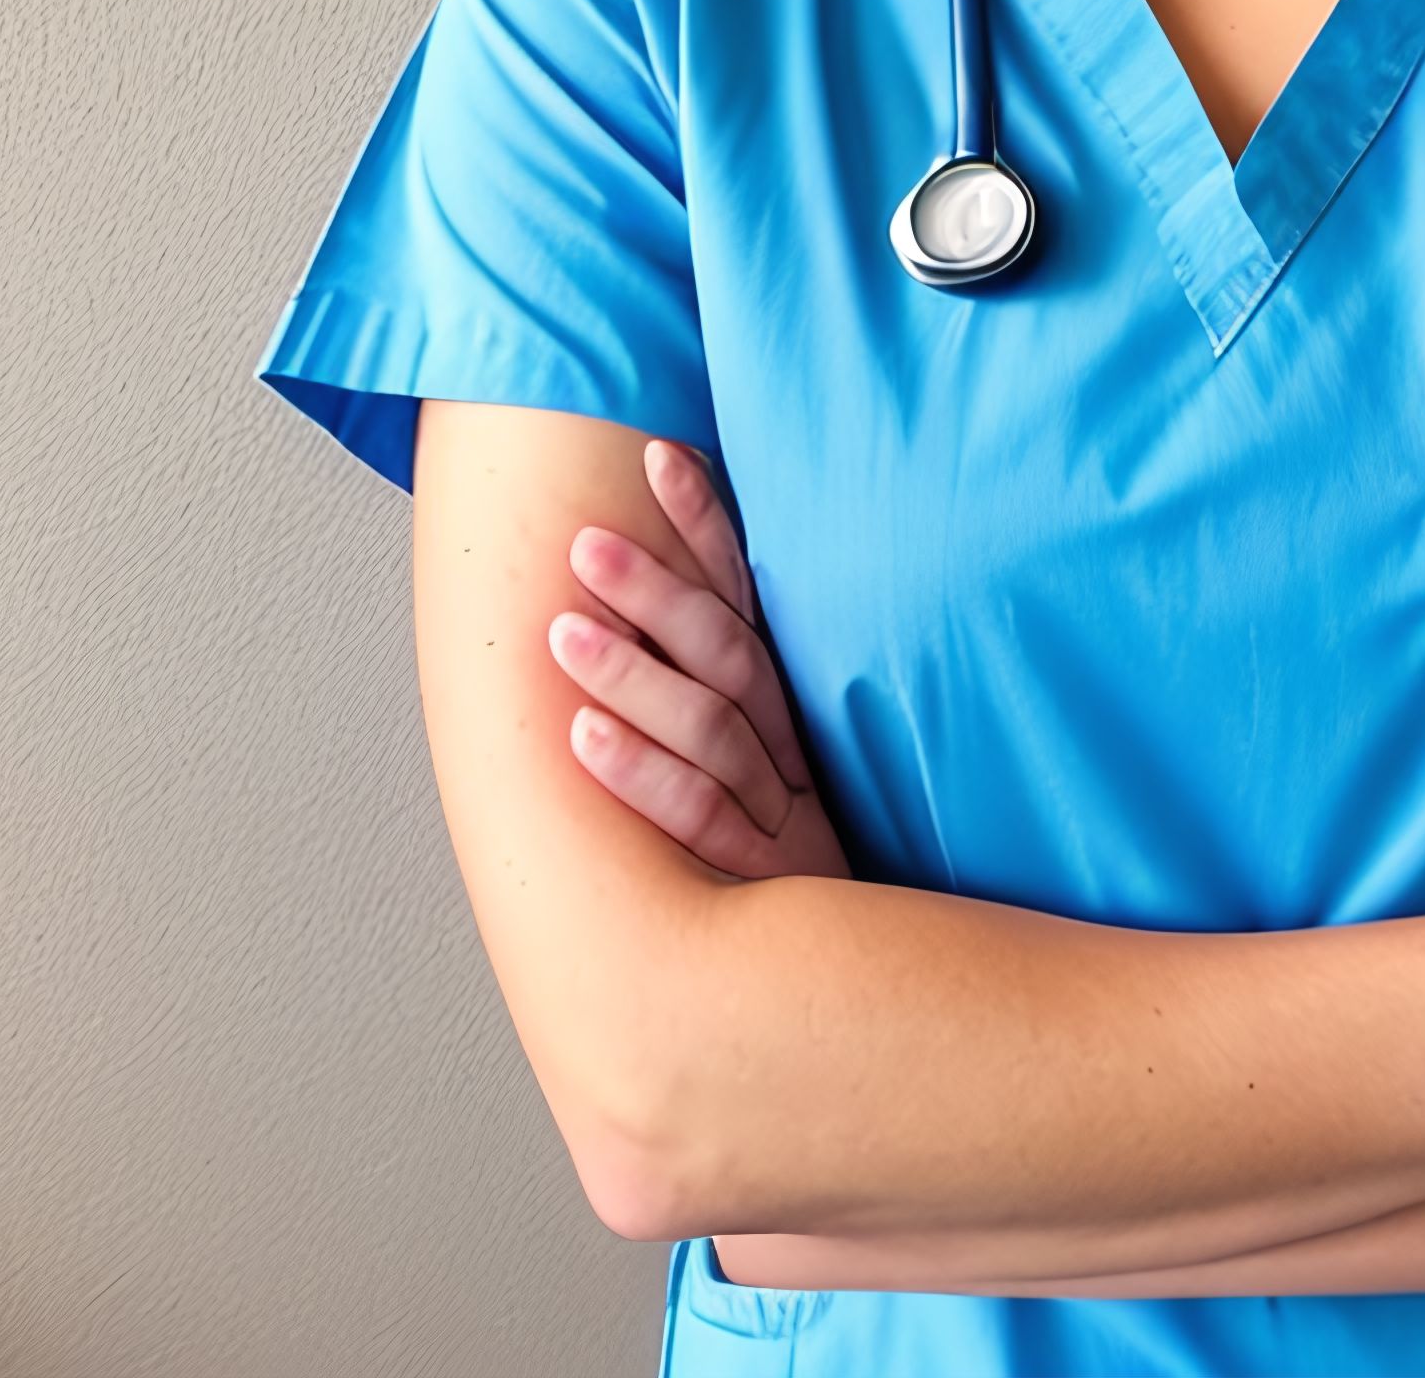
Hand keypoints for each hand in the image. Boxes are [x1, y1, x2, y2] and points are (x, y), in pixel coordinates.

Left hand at [546, 437, 848, 880]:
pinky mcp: (764, 876)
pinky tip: (582, 737)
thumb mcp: (787, 768)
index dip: (707, 526)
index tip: (661, 456)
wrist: (862, 968)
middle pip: (726, 653)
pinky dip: (641, 773)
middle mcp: (788, 747)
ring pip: (709, 728)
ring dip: (632, 674)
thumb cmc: (803, 862)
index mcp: (791, 708)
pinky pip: (697, 816)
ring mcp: (780, 811)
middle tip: (586, 544)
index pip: (747, 598)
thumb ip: (739, 691)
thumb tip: (667, 601)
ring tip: (562, 631)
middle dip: (656, 591)